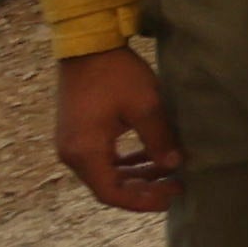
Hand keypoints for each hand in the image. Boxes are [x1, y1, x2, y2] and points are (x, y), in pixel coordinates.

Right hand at [57, 48, 181, 212]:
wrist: (88, 45)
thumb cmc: (115, 73)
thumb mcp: (145, 105)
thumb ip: (160, 138)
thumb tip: (175, 165)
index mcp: (84, 152)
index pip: (111, 194)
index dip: (142, 201)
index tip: (170, 196)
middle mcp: (71, 153)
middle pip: (108, 186)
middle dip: (143, 189)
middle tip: (176, 185)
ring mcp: (71, 143)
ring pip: (105, 172)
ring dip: (136, 175)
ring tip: (168, 172)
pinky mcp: (76, 132)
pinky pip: (100, 158)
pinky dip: (124, 162)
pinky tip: (148, 157)